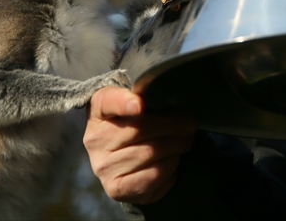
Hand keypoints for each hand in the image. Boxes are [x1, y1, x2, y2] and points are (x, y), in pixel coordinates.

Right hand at [83, 86, 196, 203]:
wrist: (128, 161)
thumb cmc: (139, 125)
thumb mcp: (140, 103)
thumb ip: (148, 96)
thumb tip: (159, 102)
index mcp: (99, 110)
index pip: (108, 101)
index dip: (125, 102)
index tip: (140, 105)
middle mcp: (94, 139)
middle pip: (142, 129)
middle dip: (175, 126)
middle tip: (190, 126)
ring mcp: (103, 166)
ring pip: (151, 152)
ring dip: (177, 146)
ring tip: (185, 142)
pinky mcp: (116, 189)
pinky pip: (154, 175)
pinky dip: (171, 167)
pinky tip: (173, 160)